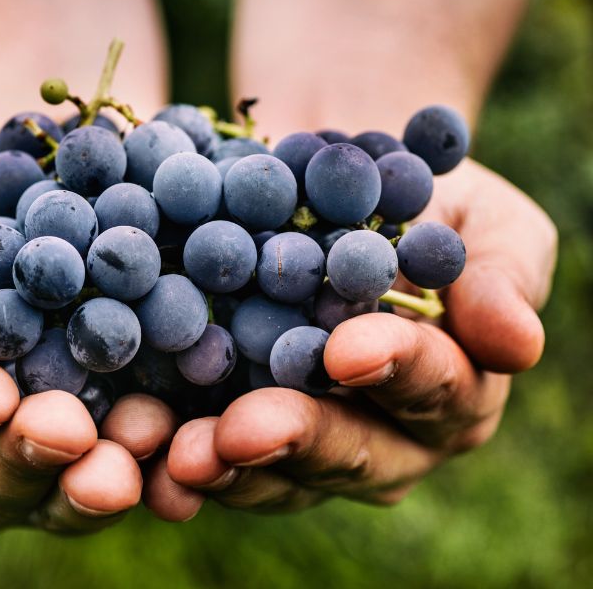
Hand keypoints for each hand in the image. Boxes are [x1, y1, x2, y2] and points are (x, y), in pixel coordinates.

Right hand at [0, 178, 177, 534]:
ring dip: (96, 479)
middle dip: (25, 459)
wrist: (7, 237)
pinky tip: (185, 458)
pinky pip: (125, 480)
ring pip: (53, 500)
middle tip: (69, 430)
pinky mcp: (98, 457)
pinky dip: (156, 474)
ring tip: (140, 439)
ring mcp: (30, 470)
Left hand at [144, 159, 556, 519]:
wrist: (321, 180)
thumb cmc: (411, 194)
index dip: (397, 370)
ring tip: (174, 454)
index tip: (348, 348)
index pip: (432, 387)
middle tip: (241, 431)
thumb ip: (501, 274)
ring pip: (271, 472)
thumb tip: (517, 342)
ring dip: (221, 466)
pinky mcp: (232, 424)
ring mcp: (302, 437)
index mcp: (450, 387)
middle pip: (348, 452)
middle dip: (296, 440)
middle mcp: (382, 432)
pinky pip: (207, 453)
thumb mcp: (476, 214)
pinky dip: (169, 451)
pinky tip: (134, 444)